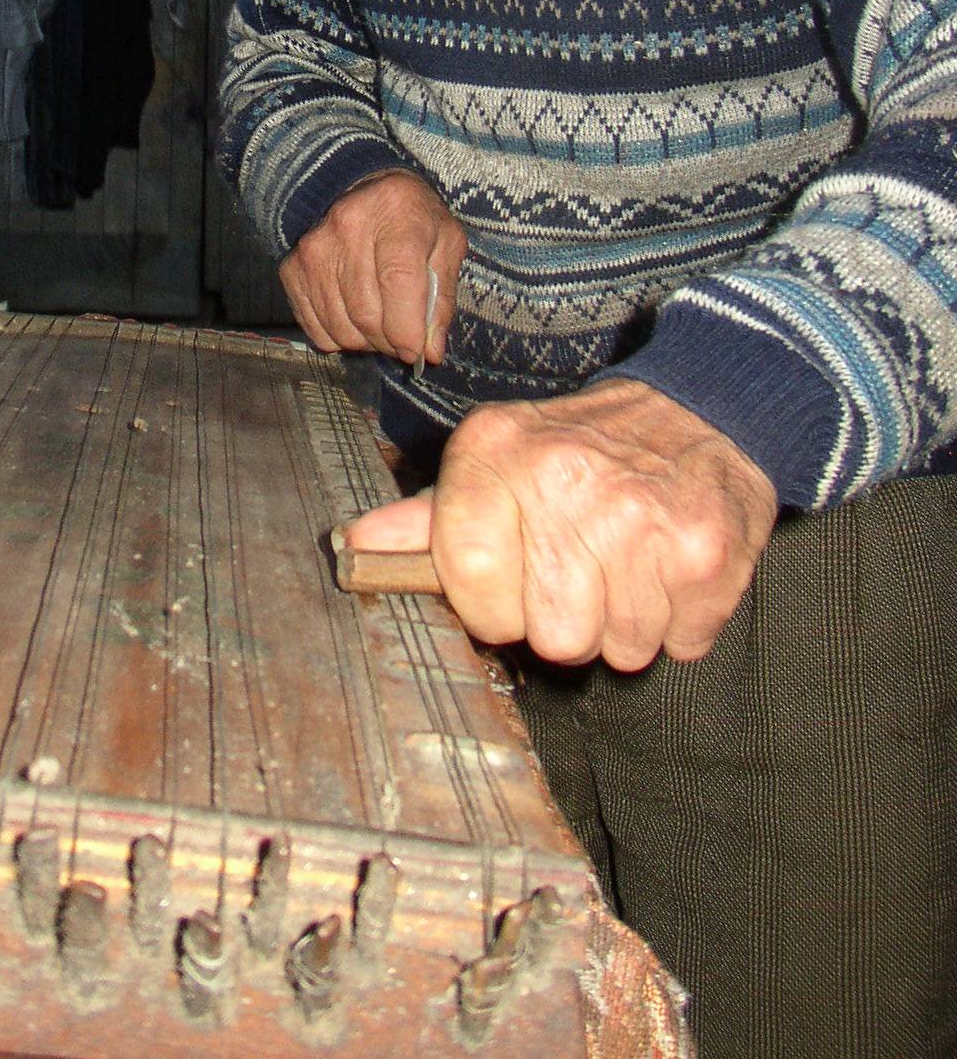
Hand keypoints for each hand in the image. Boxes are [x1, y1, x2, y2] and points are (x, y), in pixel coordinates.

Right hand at [280, 171, 467, 366]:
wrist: (363, 190)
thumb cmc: (413, 219)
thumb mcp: (446, 245)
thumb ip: (442, 298)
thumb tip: (429, 351)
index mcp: (397, 214)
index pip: (398, 282)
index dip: (408, 328)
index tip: (416, 350)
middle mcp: (348, 227)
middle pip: (367, 313)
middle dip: (390, 342)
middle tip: (403, 339)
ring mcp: (314, 249)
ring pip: (342, 329)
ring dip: (366, 342)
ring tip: (381, 324)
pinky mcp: (292, 270)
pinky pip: (317, 330)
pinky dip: (340, 338)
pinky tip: (355, 317)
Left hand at [342, 379, 777, 669]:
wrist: (698, 408)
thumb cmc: (583, 447)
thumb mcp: (496, 458)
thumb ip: (428, 515)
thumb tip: (354, 546)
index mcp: (495, 453)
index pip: (469, 583)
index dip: (492, 603)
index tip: (514, 581)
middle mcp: (564, 478)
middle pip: (550, 635)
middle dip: (567, 620)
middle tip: (584, 569)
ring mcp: (640, 516)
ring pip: (618, 649)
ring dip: (626, 623)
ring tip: (630, 564)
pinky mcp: (704, 550)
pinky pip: (679, 643)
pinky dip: (679, 622)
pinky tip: (670, 568)